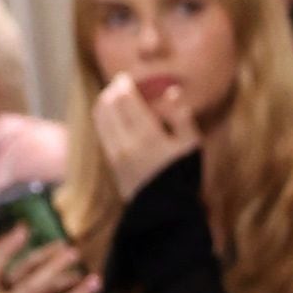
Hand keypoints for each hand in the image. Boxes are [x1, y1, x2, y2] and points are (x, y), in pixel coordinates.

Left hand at [90, 64, 192, 198]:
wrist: (166, 213)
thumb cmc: (183, 177)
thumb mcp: (191, 146)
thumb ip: (181, 116)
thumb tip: (172, 91)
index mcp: (146, 135)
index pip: (125, 97)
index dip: (125, 83)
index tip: (131, 78)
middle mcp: (125, 142)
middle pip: (108, 103)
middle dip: (113, 89)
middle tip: (123, 85)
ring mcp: (115, 153)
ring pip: (100, 116)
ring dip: (105, 102)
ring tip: (117, 97)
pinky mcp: (111, 162)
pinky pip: (101, 130)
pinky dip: (104, 117)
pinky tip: (115, 117)